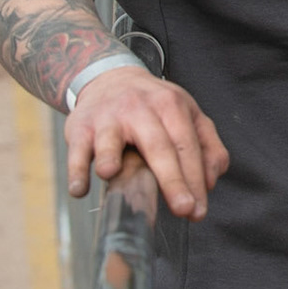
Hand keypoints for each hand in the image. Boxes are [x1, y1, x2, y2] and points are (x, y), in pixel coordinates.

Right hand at [65, 65, 228, 221]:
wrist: (111, 79)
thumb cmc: (154, 107)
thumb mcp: (187, 115)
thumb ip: (207, 146)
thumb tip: (211, 182)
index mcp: (172, 106)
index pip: (187, 146)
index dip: (195, 179)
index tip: (199, 210)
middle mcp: (141, 109)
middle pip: (158, 147)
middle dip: (172, 180)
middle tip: (184, 209)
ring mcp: (109, 118)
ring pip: (110, 141)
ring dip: (109, 158)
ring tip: (110, 175)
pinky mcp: (80, 128)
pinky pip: (76, 151)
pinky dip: (76, 170)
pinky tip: (79, 189)